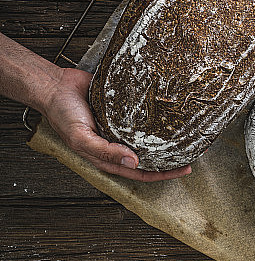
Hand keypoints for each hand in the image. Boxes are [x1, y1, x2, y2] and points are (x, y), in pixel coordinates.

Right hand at [43, 67, 191, 181]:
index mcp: (108, 158)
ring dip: (167, 138)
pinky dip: (156, 118)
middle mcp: (117, 145)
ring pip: (149, 137)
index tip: (183, 169)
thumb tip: (134, 163)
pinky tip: (170, 115)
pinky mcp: (122, 110)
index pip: (141, 173)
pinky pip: (143, 117)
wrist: (54, 85)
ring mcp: (120, 127)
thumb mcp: (81, 138)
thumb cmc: (62, 114)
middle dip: (171, 158)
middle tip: (193, 152)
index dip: (163, 174)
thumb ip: (106, 152)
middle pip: (149, 157)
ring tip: (187, 135)